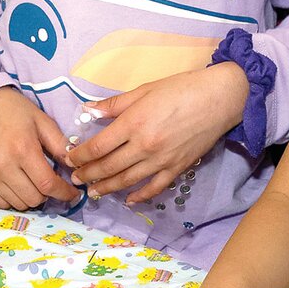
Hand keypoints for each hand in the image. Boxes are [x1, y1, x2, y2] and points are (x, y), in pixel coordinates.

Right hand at [0, 87, 77, 209]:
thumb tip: (75, 165)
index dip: (64, 193)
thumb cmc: (14, 110)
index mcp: (23, 149)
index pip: (47, 183)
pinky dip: (13, 199)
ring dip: (31, 198)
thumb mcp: (42, 121)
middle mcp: (3, 166)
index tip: (73, 194)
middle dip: (48, 195)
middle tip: (52, 184)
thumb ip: (60, 144)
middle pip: (33, 198)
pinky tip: (19, 186)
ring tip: (35, 184)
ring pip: (17, 203)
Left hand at [65, 63, 246, 203]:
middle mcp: (144, 145)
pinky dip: (139, 196)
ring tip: (93, 191)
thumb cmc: (181, 88)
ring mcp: (161, 160)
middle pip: (108, 167)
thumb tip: (88, 110)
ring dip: (106, 188)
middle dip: (88, 174)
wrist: (219, 98)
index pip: (97, 147)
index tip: (69, 158)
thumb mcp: (145, 89)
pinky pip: (154, 187)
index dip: (79, 156)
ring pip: (126, 180)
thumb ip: (115, 104)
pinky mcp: (176, 168)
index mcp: (133, 123)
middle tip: (75, 179)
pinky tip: (128, 199)